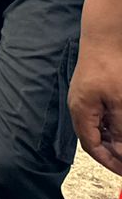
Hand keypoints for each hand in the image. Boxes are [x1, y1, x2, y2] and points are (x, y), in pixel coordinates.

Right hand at [71, 37, 121, 175]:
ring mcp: (87, 98)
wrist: (105, 36)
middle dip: (115, 152)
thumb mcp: (121, 102)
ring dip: (117, 138)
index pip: (93, 147)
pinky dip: (117, 124)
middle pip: (96, 139)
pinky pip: (105, 115)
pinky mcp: (95, 90)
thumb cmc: (110, 66)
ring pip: (103, 127)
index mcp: (82, 112)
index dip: (110, 162)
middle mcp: (80, 107)